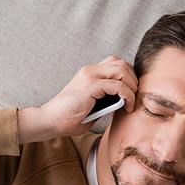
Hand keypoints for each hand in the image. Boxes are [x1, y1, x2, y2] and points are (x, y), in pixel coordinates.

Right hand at [18, 56, 137, 143]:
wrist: (50, 121)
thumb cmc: (68, 119)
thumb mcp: (92, 107)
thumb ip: (106, 102)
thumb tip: (122, 103)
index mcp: (89, 73)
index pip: (116, 64)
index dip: (127, 78)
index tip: (127, 97)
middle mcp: (90, 71)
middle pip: (123, 64)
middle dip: (133, 81)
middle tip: (132, 99)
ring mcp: (90, 76)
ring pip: (123, 70)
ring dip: (132, 86)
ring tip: (130, 102)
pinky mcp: (91, 85)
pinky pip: (119, 86)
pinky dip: (127, 96)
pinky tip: (126, 107)